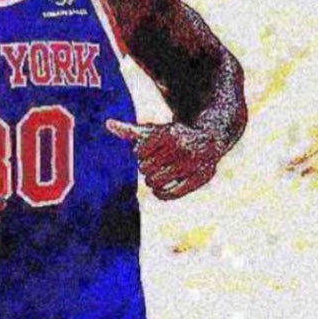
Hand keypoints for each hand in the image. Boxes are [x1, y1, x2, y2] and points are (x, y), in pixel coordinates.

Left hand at [106, 119, 222, 199]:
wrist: (209, 140)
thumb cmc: (174, 136)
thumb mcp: (154, 131)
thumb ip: (130, 131)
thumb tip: (108, 124)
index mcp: (168, 133)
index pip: (139, 152)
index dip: (141, 153)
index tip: (150, 150)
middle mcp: (181, 147)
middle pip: (145, 168)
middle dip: (147, 167)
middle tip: (155, 164)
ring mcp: (191, 164)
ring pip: (155, 182)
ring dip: (152, 181)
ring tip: (158, 175)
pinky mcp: (199, 178)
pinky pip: (170, 194)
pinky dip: (161, 194)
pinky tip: (160, 189)